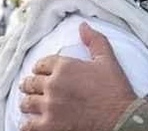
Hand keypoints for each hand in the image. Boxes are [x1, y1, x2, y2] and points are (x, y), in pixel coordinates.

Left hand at [18, 23, 134, 130]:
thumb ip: (94, 40)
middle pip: (30, 83)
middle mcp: (53, 85)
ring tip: (30, 106)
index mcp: (65, 67)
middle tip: (32, 89)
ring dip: (28, 104)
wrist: (121, 118)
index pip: (41, 64)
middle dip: (30, 85)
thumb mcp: (108, 60)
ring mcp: (49, 106)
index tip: (41, 73)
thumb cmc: (115, 90)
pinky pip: (28, 126)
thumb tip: (83, 26)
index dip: (41, 68)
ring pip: (26, 103)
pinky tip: (32, 123)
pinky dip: (28, 125)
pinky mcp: (49, 126)